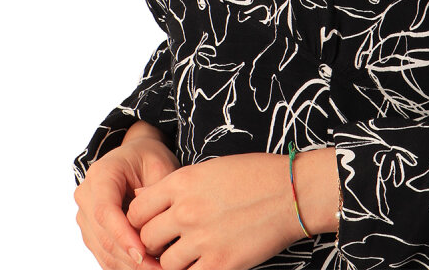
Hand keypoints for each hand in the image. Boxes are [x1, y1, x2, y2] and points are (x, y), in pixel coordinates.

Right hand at [74, 132, 180, 269]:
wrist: (136, 156)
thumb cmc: (150, 158)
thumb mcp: (160, 165)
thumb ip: (156, 193)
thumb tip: (151, 225)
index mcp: (101, 174)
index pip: (105, 211)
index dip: (122, 236)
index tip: (143, 254)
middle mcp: (86, 196)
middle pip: (103, 236)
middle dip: (130, 258)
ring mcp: (86, 216)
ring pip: (103, 251)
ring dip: (129, 267)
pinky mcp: (92, 232)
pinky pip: (105, 255)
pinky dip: (124, 266)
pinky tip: (146, 268)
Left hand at [126, 150, 331, 269]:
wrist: (292, 192)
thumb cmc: (254, 175)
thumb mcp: (210, 169)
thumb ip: (173, 186)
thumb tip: (140, 197)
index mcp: (183, 182)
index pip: (136, 210)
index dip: (139, 221)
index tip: (151, 224)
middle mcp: (187, 211)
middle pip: (146, 239)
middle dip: (154, 244)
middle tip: (168, 243)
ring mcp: (202, 240)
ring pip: (165, 264)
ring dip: (173, 262)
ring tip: (190, 253)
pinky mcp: (220, 264)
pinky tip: (204, 262)